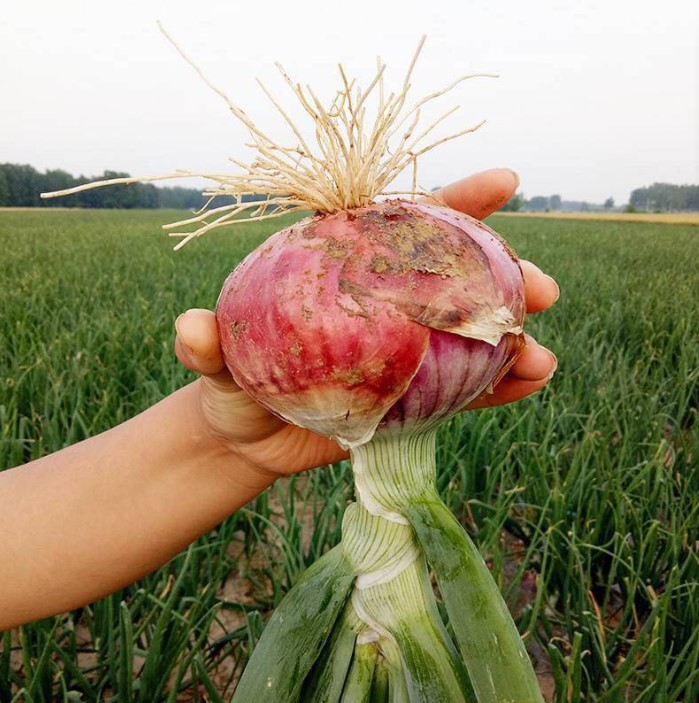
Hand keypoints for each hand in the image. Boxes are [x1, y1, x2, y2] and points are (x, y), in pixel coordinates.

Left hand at [175, 168, 557, 477]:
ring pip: (473, 336)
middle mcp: (388, 308)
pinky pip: (466, 392)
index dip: (455, 203)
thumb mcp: (216, 365)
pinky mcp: (416, 401)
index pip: (405, 228)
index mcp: (349, 274)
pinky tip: (530, 384)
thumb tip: (193, 329)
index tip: (505, 183)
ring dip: (516, 340)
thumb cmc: (232, 388)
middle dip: (506, 274)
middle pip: (457, 279)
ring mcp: (408, 354)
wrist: (246, 440)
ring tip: (542, 357)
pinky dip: (500, 389)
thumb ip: (208, 345)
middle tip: (540, 288)